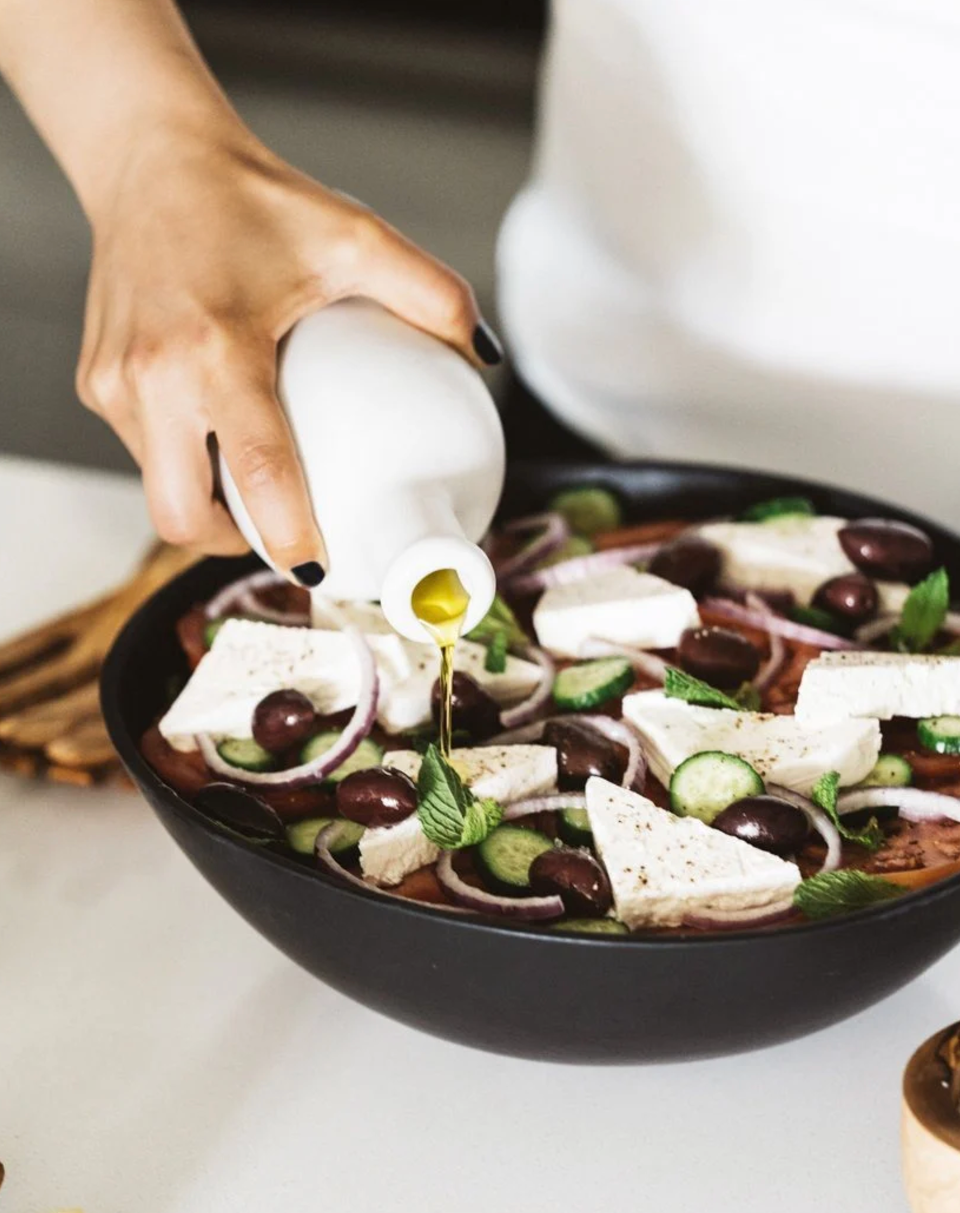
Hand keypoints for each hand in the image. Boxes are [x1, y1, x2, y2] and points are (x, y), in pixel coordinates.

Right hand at [75, 121, 500, 574]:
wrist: (150, 160)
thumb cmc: (253, 200)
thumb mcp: (354, 236)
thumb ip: (433, 294)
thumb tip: (485, 360)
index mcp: (215, 347)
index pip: (255, 470)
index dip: (287, 536)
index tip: (319, 570)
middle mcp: (153, 376)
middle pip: (182, 514)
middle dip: (237, 543)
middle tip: (285, 536)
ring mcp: (114, 384)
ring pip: (160, 490)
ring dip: (209, 504)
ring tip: (261, 486)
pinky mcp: (96, 383)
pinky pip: (145, 452)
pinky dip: (184, 461)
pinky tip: (221, 430)